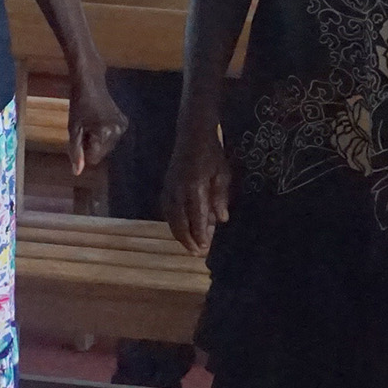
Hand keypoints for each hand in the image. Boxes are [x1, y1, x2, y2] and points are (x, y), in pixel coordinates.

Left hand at [68, 74, 126, 177]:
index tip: (81, 134)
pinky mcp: (125, 122)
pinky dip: (105, 133)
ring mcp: (123, 127)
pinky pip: (112, 137)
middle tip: (85, 126)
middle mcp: (117, 132)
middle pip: (101, 153)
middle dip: (92, 144)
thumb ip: (75, 151)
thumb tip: (77, 172)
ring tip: (92, 122)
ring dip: (98, 139)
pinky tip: (100, 119)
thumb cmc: (78, 105)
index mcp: (104, 134)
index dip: (84, 149)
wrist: (91, 83)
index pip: (93, 158)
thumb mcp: (73, 129)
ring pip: (107, 146)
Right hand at [163, 118, 232, 253]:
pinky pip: (166, 210)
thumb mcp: (222, 174)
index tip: (205, 248)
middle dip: (188, 239)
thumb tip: (221, 220)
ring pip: (170, 218)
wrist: (192, 134)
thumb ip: (220, 198)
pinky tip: (179, 229)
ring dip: (179, 234)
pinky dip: (172, 222)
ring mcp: (169, 188)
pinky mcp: (165, 186)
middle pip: (179, 221)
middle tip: (197, 253)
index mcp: (194, 187)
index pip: (196, 217)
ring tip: (189, 246)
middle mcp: (178, 190)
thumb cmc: (212, 153)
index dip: (200, 234)